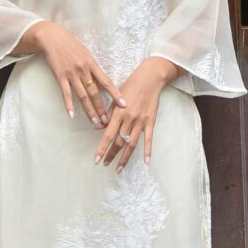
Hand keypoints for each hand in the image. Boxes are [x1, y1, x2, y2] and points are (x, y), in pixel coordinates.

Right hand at [33, 21, 127, 127]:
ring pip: (82, 96)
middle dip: (101, 108)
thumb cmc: (70, 44)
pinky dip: (69, 105)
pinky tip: (72, 115)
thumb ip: (92, 66)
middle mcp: (83, 70)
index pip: (106, 81)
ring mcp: (71, 74)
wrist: (53, 37)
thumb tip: (101, 80)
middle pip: (94, 92)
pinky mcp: (60, 76)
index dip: (115, 94)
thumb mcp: (85, 52)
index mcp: (91, 63)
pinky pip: (66, 93)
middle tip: (107, 121)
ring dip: (89, 110)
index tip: (123, 104)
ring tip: (95, 122)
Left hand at [92, 57, 179, 171]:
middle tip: (105, 165)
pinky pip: (149, 139)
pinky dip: (147, 151)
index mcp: (119, 112)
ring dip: (125, 157)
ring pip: (132, 143)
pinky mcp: (151, 121)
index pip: (108, 134)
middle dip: (111, 155)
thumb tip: (99, 128)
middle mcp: (129, 118)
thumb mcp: (116, 96)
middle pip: (119, 142)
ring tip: (118, 168)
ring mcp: (141, 121)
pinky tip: (145, 162)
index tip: (96, 160)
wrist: (150, 78)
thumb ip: (108, 113)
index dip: (102, 148)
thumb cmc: (131, 85)